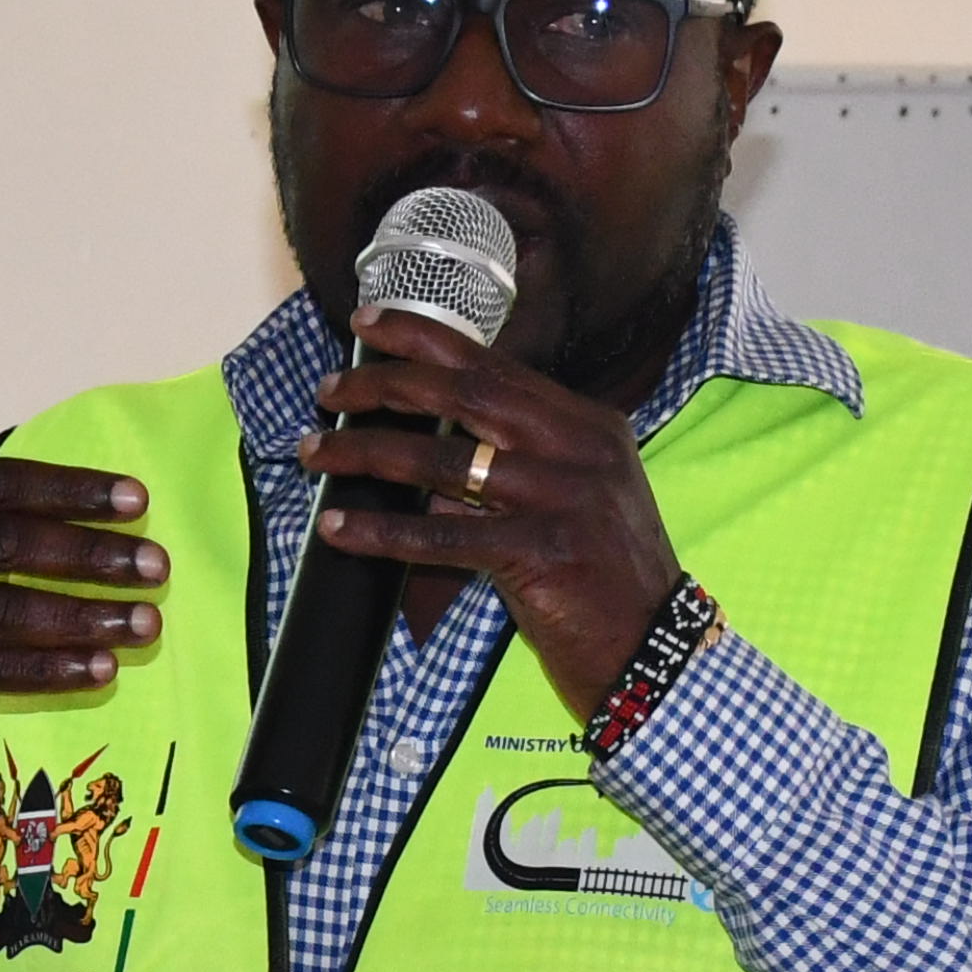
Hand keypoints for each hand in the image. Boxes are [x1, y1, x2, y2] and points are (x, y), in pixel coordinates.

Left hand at [297, 311, 681, 720]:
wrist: (655, 649)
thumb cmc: (605, 577)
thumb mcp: (576, 496)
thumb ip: (517, 461)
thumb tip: (424, 443)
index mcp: (588, 424)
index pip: (494, 365)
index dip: (424, 338)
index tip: (368, 321)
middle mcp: (580, 448)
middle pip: (464, 394)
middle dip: (384, 383)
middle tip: (329, 389)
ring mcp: (563, 497)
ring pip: (442, 461)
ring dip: (367, 453)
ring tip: (316, 452)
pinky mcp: (542, 552)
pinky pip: (442, 535)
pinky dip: (382, 533)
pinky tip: (339, 528)